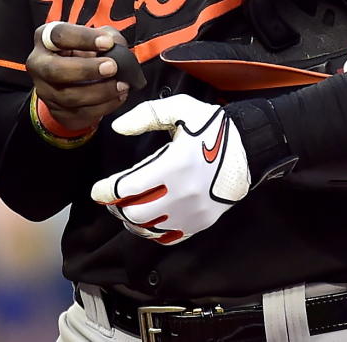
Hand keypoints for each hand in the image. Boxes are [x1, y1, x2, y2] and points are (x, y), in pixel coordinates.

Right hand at [28, 22, 129, 132]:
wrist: (73, 79)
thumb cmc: (83, 52)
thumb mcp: (93, 37)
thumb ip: (107, 36)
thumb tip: (117, 46)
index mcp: (46, 38)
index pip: (59, 35)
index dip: (84, 38)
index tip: (107, 43)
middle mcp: (39, 64)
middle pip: (55, 70)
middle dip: (86, 69)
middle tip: (112, 67)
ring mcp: (45, 90)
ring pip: (69, 96)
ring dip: (100, 91)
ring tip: (121, 85)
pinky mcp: (57, 111)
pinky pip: (80, 113)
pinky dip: (104, 106)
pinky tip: (117, 97)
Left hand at [90, 94, 249, 244]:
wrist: (250, 148)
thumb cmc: (211, 127)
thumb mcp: (179, 109)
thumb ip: (145, 115)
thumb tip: (117, 128)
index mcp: (174, 165)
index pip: (129, 187)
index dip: (107, 191)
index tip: (96, 190)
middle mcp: (183, 193)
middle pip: (135, 213)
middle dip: (117, 207)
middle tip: (111, 198)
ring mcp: (193, 212)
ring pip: (149, 229)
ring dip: (131, 221)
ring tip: (126, 208)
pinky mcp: (201, 222)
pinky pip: (169, 237)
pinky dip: (152, 232)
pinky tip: (146, 220)